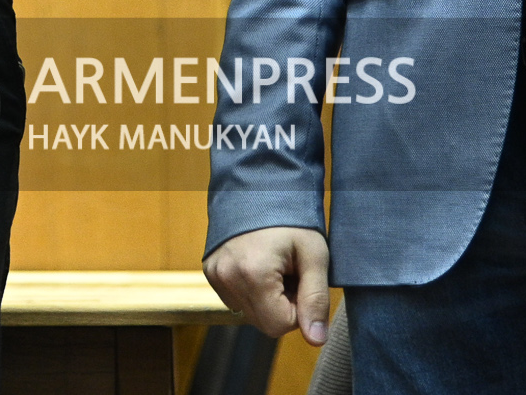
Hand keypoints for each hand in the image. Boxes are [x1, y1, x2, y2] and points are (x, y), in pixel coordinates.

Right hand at [203, 225, 330, 346]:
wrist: (260, 186)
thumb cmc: (292, 219)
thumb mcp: (315, 255)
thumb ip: (316, 299)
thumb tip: (316, 339)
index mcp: (252, 274)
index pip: (280, 325)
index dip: (298, 308)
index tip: (300, 280)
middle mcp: (226, 277)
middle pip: (263, 322)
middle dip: (282, 305)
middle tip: (289, 272)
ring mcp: (214, 274)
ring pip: (249, 313)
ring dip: (267, 299)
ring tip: (274, 267)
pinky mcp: (209, 271)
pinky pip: (236, 299)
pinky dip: (251, 290)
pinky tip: (258, 265)